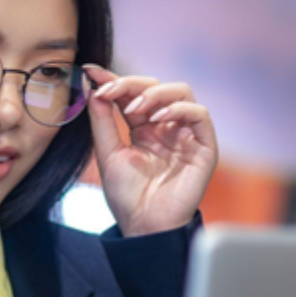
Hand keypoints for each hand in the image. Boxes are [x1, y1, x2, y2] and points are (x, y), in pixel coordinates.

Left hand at [83, 66, 218, 237]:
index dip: (114, 79)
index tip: (91, 71)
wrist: (144, 226)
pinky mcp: (204, 146)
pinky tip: (156, 119)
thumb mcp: (108, 153)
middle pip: (155, 86)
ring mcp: (186, 134)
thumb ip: (102, 120)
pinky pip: (199, 114)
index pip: (132, 93)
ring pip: (181, 92)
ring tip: (134, 107)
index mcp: (144, 128)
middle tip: (108, 90)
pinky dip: (179, 109)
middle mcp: (167, 126)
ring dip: (155, 92)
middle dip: (130, 83)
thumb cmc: (127, 196)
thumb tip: (91, 86)